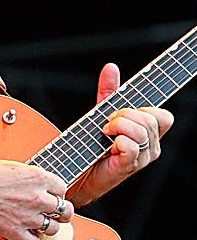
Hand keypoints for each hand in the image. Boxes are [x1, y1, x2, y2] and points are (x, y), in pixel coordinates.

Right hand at [0, 158, 75, 239]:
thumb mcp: (13, 166)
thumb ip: (30, 177)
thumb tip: (35, 183)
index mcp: (38, 178)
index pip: (62, 189)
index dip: (57, 193)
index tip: (53, 196)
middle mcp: (37, 198)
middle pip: (64, 210)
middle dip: (61, 212)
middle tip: (58, 213)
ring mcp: (28, 216)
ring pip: (53, 229)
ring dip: (49, 227)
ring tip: (41, 225)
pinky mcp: (15, 231)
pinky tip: (28, 235)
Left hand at [71, 62, 173, 206]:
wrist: (76, 171)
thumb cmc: (91, 145)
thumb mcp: (101, 113)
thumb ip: (109, 92)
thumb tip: (111, 67)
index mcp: (149, 133)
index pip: (163, 116)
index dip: (146, 109)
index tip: (124, 110)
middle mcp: (151, 146)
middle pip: (150, 119)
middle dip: (124, 116)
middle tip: (108, 124)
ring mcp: (142, 158)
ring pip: (141, 130)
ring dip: (118, 127)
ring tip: (105, 134)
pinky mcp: (128, 167)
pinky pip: (130, 146)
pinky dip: (116, 141)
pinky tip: (107, 146)